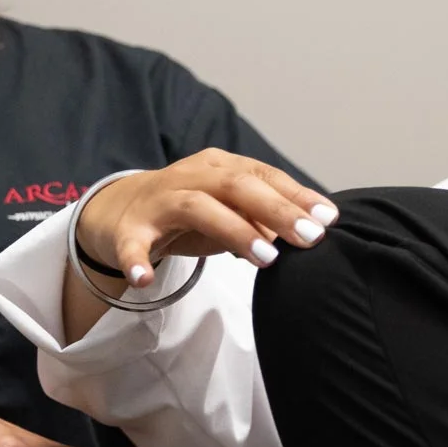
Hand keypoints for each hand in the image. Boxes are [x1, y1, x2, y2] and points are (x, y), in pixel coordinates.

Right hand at [78, 151, 336, 289]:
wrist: (119, 210)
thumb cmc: (187, 212)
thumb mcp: (229, 211)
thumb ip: (264, 221)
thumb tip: (308, 236)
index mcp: (219, 167)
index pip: (264, 176)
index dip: (296, 196)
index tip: (328, 219)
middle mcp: (190, 177)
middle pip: (237, 186)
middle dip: (277, 210)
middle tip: (309, 237)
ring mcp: (158, 202)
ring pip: (197, 207)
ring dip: (234, 230)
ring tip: (265, 259)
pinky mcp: (128, 229)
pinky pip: (132, 245)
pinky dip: (136, 260)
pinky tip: (144, 279)